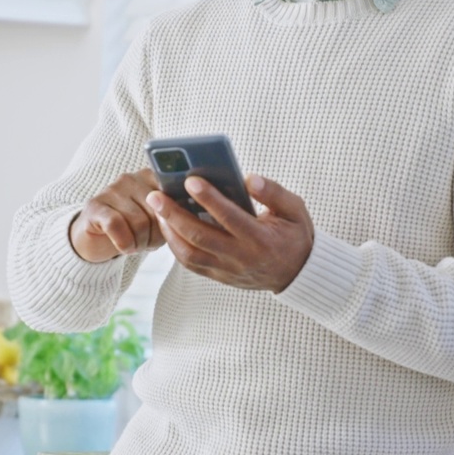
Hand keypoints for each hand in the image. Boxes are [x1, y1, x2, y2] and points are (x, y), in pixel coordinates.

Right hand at [69, 169, 165, 262]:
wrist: (97, 238)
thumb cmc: (133, 228)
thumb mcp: (158, 221)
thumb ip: (173, 215)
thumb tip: (186, 219)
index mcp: (152, 177)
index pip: (173, 198)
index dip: (173, 221)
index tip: (167, 232)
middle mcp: (132, 178)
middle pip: (157, 213)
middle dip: (156, 236)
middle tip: (147, 243)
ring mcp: (112, 189)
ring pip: (139, 222)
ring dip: (140, 242)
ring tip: (135, 244)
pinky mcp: (95, 205)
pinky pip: (116, 225)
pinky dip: (124, 243)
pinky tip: (123, 247)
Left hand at [150, 173, 313, 293]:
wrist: (297, 274)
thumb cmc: (294, 235)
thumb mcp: (295, 210)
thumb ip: (274, 192)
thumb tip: (248, 178)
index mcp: (261, 239)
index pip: (230, 217)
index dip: (209, 198)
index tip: (190, 180)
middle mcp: (242, 257)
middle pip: (200, 236)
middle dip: (174, 214)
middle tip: (156, 195)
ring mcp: (229, 269)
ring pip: (190, 253)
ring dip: (170, 230)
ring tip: (158, 208)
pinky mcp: (220, 276)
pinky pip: (191, 264)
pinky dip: (176, 246)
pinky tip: (168, 226)